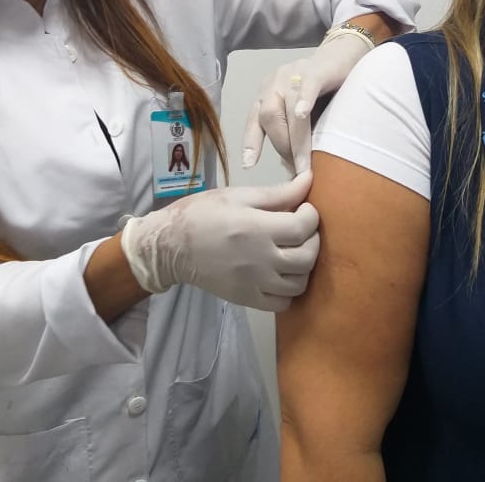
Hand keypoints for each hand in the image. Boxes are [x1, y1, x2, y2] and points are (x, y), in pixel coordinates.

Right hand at [119, 173, 318, 311]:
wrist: (171, 246)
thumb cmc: (202, 213)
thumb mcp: (239, 195)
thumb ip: (278, 192)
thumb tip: (309, 180)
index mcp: (256, 228)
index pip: (304, 226)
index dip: (312, 215)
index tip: (304, 209)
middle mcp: (259, 259)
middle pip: (307, 257)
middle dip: (313, 239)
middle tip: (302, 229)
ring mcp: (254, 283)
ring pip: (299, 283)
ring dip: (304, 266)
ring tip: (293, 250)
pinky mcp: (246, 299)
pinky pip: (282, 303)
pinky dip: (289, 290)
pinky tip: (282, 274)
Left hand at [241, 30, 373, 173]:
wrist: (344, 56)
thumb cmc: (324, 91)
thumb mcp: (303, 112)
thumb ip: (294, 132)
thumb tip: (292, 169)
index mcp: (268, 94)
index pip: (254, 120)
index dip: (251, 142)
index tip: (249, 165)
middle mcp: (274, 83)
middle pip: (269, 118)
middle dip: (282, 146)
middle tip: (299, 169)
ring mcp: (293, 73)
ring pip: (287, 108)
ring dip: (296, 139)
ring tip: (305, 163)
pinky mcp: (315, 70)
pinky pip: (306, 86)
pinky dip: (303, 101)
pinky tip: (302, 114)